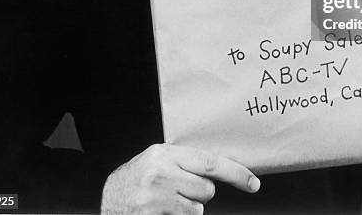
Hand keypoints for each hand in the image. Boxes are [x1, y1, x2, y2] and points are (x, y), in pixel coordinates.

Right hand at [101, 143, 259, 213]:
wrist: (107, 196)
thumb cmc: (138, 176)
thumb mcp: (159, 159)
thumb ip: (184, 161)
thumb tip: (220, 169)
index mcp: (166, 153)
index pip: (209, 162)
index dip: (235, 173)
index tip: (253, 183)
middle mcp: (161, 172)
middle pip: (206, 190)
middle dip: (199, 193)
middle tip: (179, 189)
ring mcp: (155, 197)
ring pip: (196, 208)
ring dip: (188, 207)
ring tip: (167, 200)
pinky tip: (161, 210)